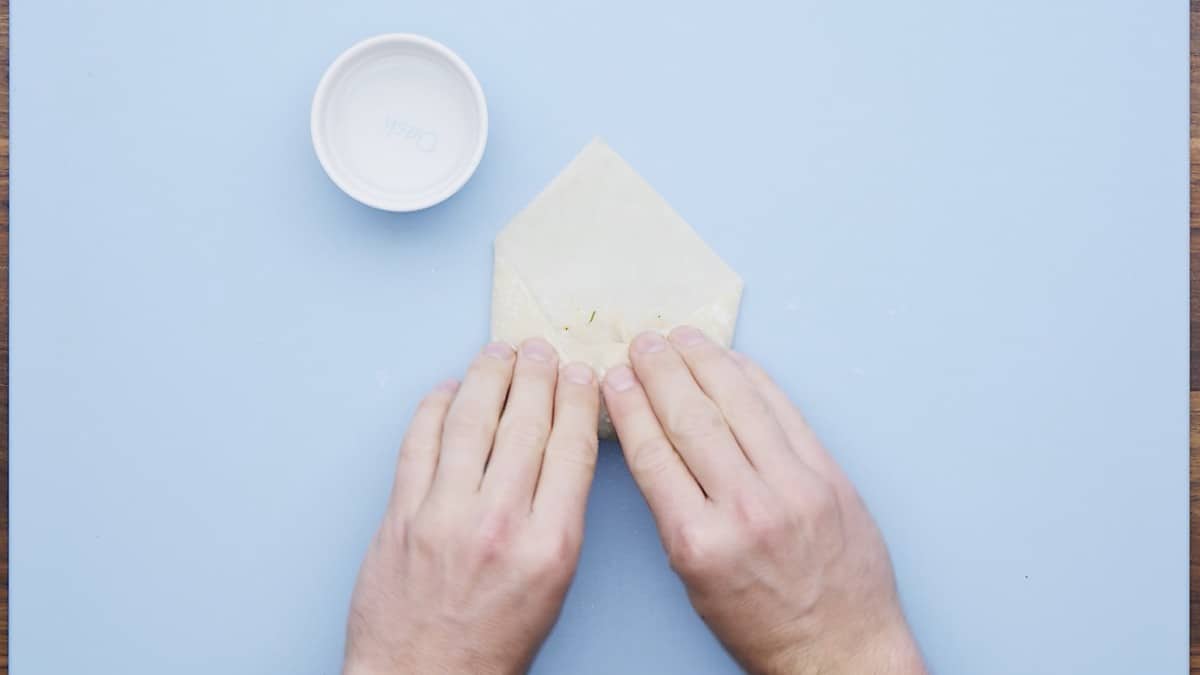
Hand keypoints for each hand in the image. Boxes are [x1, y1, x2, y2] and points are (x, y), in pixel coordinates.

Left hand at [344, 339, 599, 674]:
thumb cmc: (491, 647)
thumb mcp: (553, 588)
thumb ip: (558, 519)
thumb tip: (558, 453)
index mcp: (549, 545)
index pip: (571, 450)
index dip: (577, 401)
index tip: (581, 376)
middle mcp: (498, 522)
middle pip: (524, 425)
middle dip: (536, 376)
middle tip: (541, 351)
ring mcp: (443, 515)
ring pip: (469, 423)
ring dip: (487, 377)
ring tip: (499, 353)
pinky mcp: (401, 516)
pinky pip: (418, 444)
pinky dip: (433, 408)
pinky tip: (448, 390)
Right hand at [603, 327, 924, 674]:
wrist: (839, 649)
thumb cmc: (761, 624)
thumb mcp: (694, 580)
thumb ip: (675, 510)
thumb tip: (655, 441)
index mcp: (700, 542)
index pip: (653, 454)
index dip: (630, 407)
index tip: (613, 377)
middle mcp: (746, 508)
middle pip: (692, 420)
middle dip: (661, 372)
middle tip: (643, 342)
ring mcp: (793, 488)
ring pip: (740, 406)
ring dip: (706, 363)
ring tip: (682, 338)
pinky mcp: (829, 477)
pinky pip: (786, 414)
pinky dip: (757, 381)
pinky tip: (733, 362)